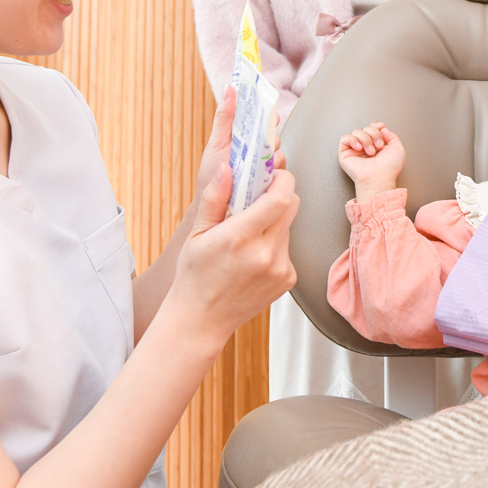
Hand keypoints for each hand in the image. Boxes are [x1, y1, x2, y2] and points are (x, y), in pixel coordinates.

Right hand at [170, 161, 298, 345]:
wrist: (202, 320)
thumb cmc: (195, 276)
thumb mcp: (197, 234)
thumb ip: (215, 197)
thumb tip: (227, 168)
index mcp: (240, 238)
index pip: (281, 198)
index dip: (281, 180)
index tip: (270, 175)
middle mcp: (265, 255)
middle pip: (292, 206)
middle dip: (279, 195)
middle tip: (259, 198)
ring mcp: (280, 269)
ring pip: (289, 226)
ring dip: (275, 222)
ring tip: (249, 235)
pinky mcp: (288, 279)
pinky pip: (288, 248)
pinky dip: (275, 244)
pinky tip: (253, 257)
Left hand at [195, 87, 287, 195]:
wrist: (212, 207)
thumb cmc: (211, 175)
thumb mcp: (216, 143)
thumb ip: (225, 117)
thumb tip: (229, 87)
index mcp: (246, 135)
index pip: (263, 115)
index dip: (267, 109)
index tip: (266, 108)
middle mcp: (259, 149)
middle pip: (274, 133)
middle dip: (268, 136)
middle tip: (257, 140)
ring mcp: (266, 166)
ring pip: (280, 154)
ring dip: (269, 157)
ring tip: (253, 165)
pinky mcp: (271, 183)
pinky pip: (280, 174)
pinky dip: (273, 174)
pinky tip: (261, 179)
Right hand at [337, 122, 403, 199]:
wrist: (380, 178)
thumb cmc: (389, 168)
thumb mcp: (397, 148)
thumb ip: (391, 135)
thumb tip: (381, 128)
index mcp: (377, 145)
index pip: (373, 128)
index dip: (376, 125)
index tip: (381, 128)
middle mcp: (366, 146)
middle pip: (366, 128)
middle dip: (374, 134)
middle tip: (378, 146)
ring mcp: (355, 150)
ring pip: (357, 132)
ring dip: (366, 140)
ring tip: (371, 152)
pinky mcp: (345, 154)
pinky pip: (345, 138)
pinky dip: (353, 140)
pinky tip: (359, 148)